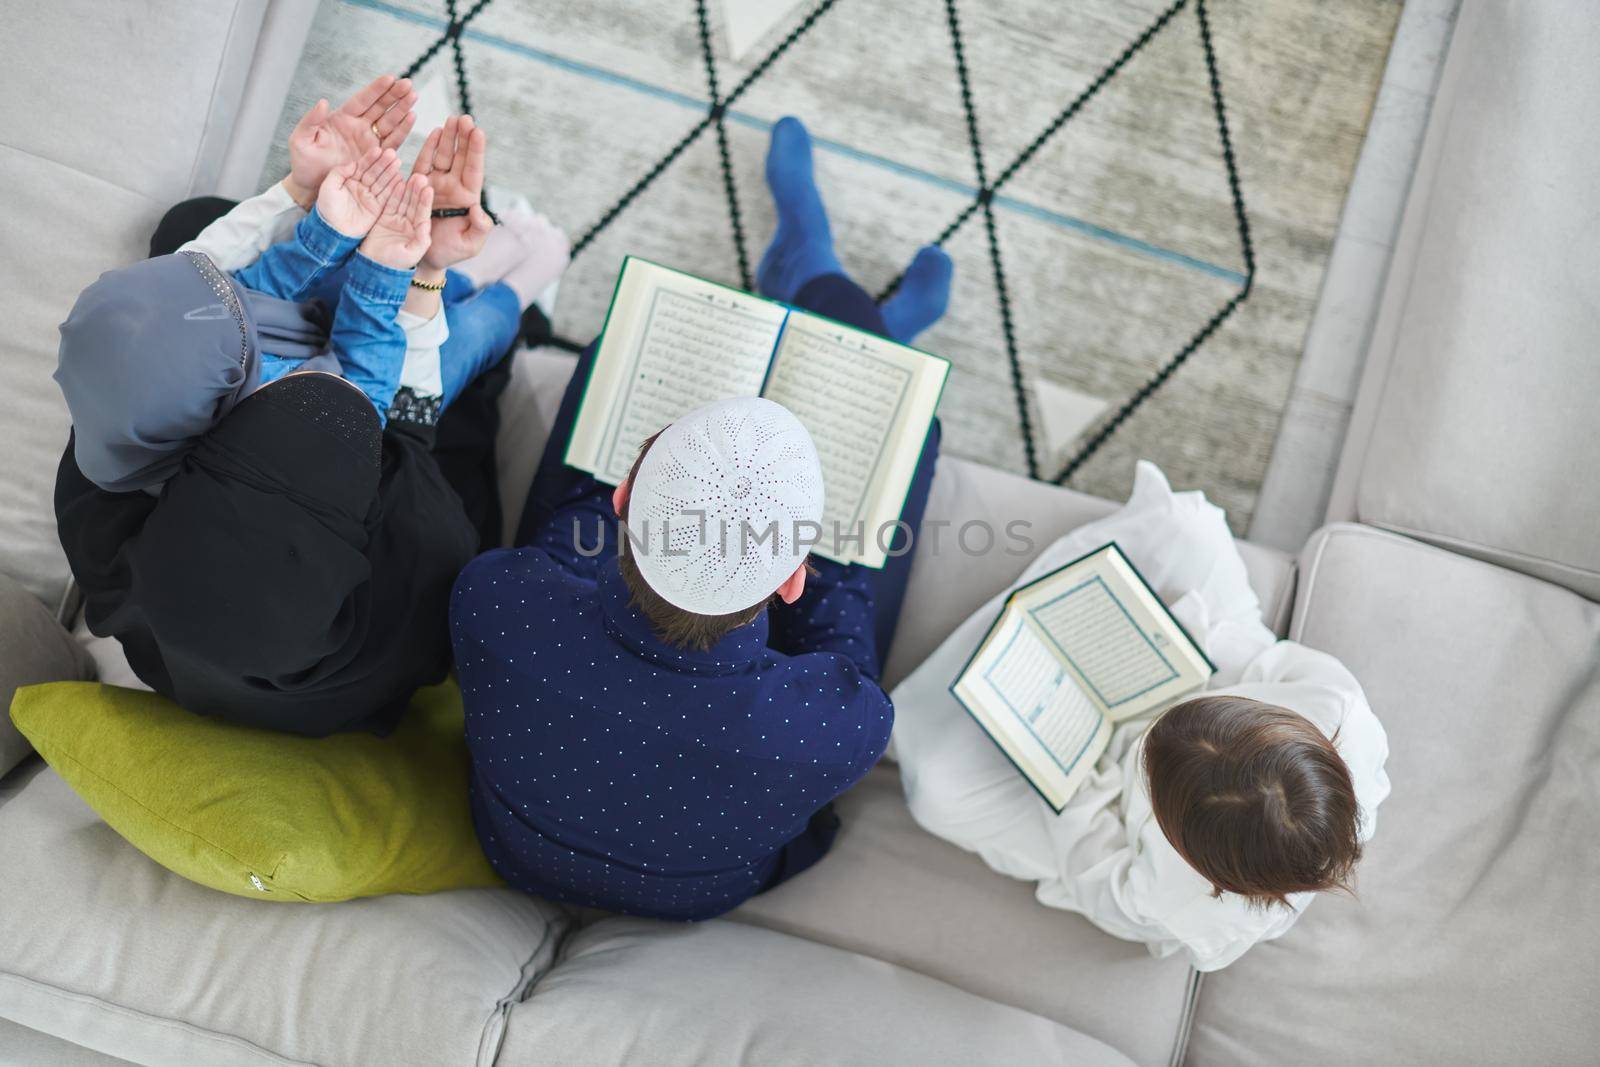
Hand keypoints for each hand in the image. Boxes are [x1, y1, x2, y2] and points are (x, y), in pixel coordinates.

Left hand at [287, 75, 416, 204]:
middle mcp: (358, 127)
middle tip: (408, 84)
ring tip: (413, 96)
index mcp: (342, 118)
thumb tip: (323, 102)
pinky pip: (392, 141)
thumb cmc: (304, 163)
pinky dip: (402, 130)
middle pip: (380, 107)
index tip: (390, 78)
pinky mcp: (376, 156)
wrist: (313, 187)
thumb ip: (311, 120)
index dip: (376, 89)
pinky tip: (412, 118)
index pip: (362, 100)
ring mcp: (369, 141)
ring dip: (402, 109)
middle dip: (394, 95)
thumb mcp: (300, 139)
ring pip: (389, 121)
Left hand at [316, 146, 401, 236]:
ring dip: (391, 173)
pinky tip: (401, 179)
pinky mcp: (378, 209)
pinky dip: (394, 188)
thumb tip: (353, 163)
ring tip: (398, 163)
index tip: (379, 150)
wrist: (333, 231)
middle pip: (375, 173)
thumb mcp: (329, 187)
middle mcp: (362, 187)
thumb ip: (339, 172)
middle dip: (384, 163)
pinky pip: (387, 197)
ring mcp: (370, 197)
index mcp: (350, 179)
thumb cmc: (327, 209)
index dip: (370, 158)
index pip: (362, 166)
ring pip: (383, 182)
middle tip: (393, 154)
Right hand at [360, 174, 433, 268]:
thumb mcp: (412, 255)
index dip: (425, 201)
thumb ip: (421, 241)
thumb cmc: (395, 264)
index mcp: (419, 232)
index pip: (423, 214)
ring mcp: (397, 220)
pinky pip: (389, 202)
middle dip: (416, 190)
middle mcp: (410, 224)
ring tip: (409, 175)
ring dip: (406, 188)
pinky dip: (392, 192)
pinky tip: (395, 181)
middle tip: (420, 176)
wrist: (374, 268)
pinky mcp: (384, 217)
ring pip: (402, 200)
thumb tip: (427, 226)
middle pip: (414, 204)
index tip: (428, 189)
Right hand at [412, 116, 492, 269]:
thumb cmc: (450, 253)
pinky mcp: (419, 186)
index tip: (479, 131)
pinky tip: (434, 132)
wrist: (425, 259)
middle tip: (465, 117)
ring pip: (444, 156)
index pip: (474, 170)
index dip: (476, 151)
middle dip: (463, 137)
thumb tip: (480, 210)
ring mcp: (436, 184)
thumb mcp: (470, 244)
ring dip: (448, 137)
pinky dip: (429, 148)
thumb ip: (479, 229)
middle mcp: (454, 187)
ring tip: (452, 119)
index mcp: (468, 198)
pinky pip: (424, 163)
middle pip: (460, 157)